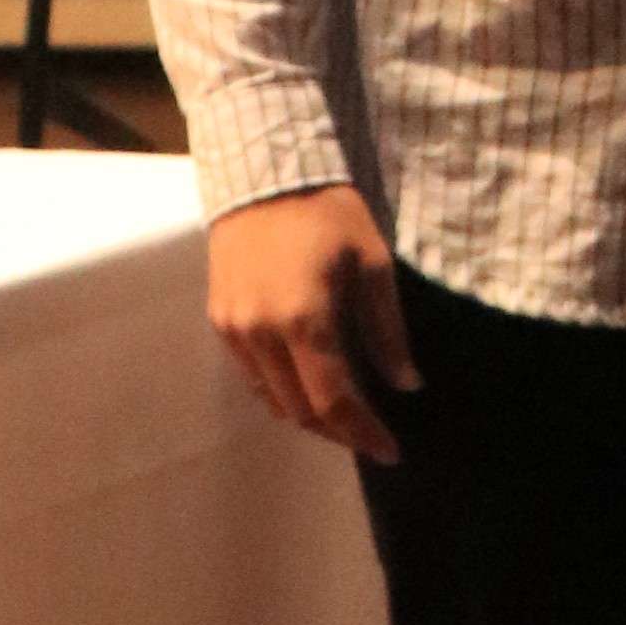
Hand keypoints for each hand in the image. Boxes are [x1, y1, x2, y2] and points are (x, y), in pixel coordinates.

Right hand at [206, 182, 419, 459]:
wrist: (264, 174)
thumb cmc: (329, 213)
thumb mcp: (374, 264)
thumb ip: (387, 331)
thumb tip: (406, 384)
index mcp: (304, 320)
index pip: (334, 401)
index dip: (363, 433)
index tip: (391, 450)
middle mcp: (261, 334)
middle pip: (299, 410)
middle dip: (339, 431)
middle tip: (372, 434)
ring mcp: (233, 329)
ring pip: (271, 399)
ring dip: (308, 414)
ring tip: (345, 415)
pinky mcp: (218, 319)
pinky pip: (251, 375)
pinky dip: (281, 390)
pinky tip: (307, 383)